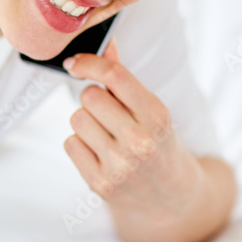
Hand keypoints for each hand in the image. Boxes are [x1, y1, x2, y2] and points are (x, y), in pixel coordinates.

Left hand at [62, 41, 203, 220]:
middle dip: (94, 99)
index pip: (115, 76)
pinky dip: (80, 144)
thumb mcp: (151, 110)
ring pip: (77, 119)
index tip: (75, 62)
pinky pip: (70, 143)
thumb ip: (124, 79)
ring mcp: (119, 166)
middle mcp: (140, 142)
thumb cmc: (158, 144)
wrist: (171, 197)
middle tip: (108, 113)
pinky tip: (99, 152)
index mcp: (157, 117)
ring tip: (105, 134)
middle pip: (89, 96)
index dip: (89, 63)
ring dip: (86, 122)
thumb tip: (103, 44)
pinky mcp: (100, 184)